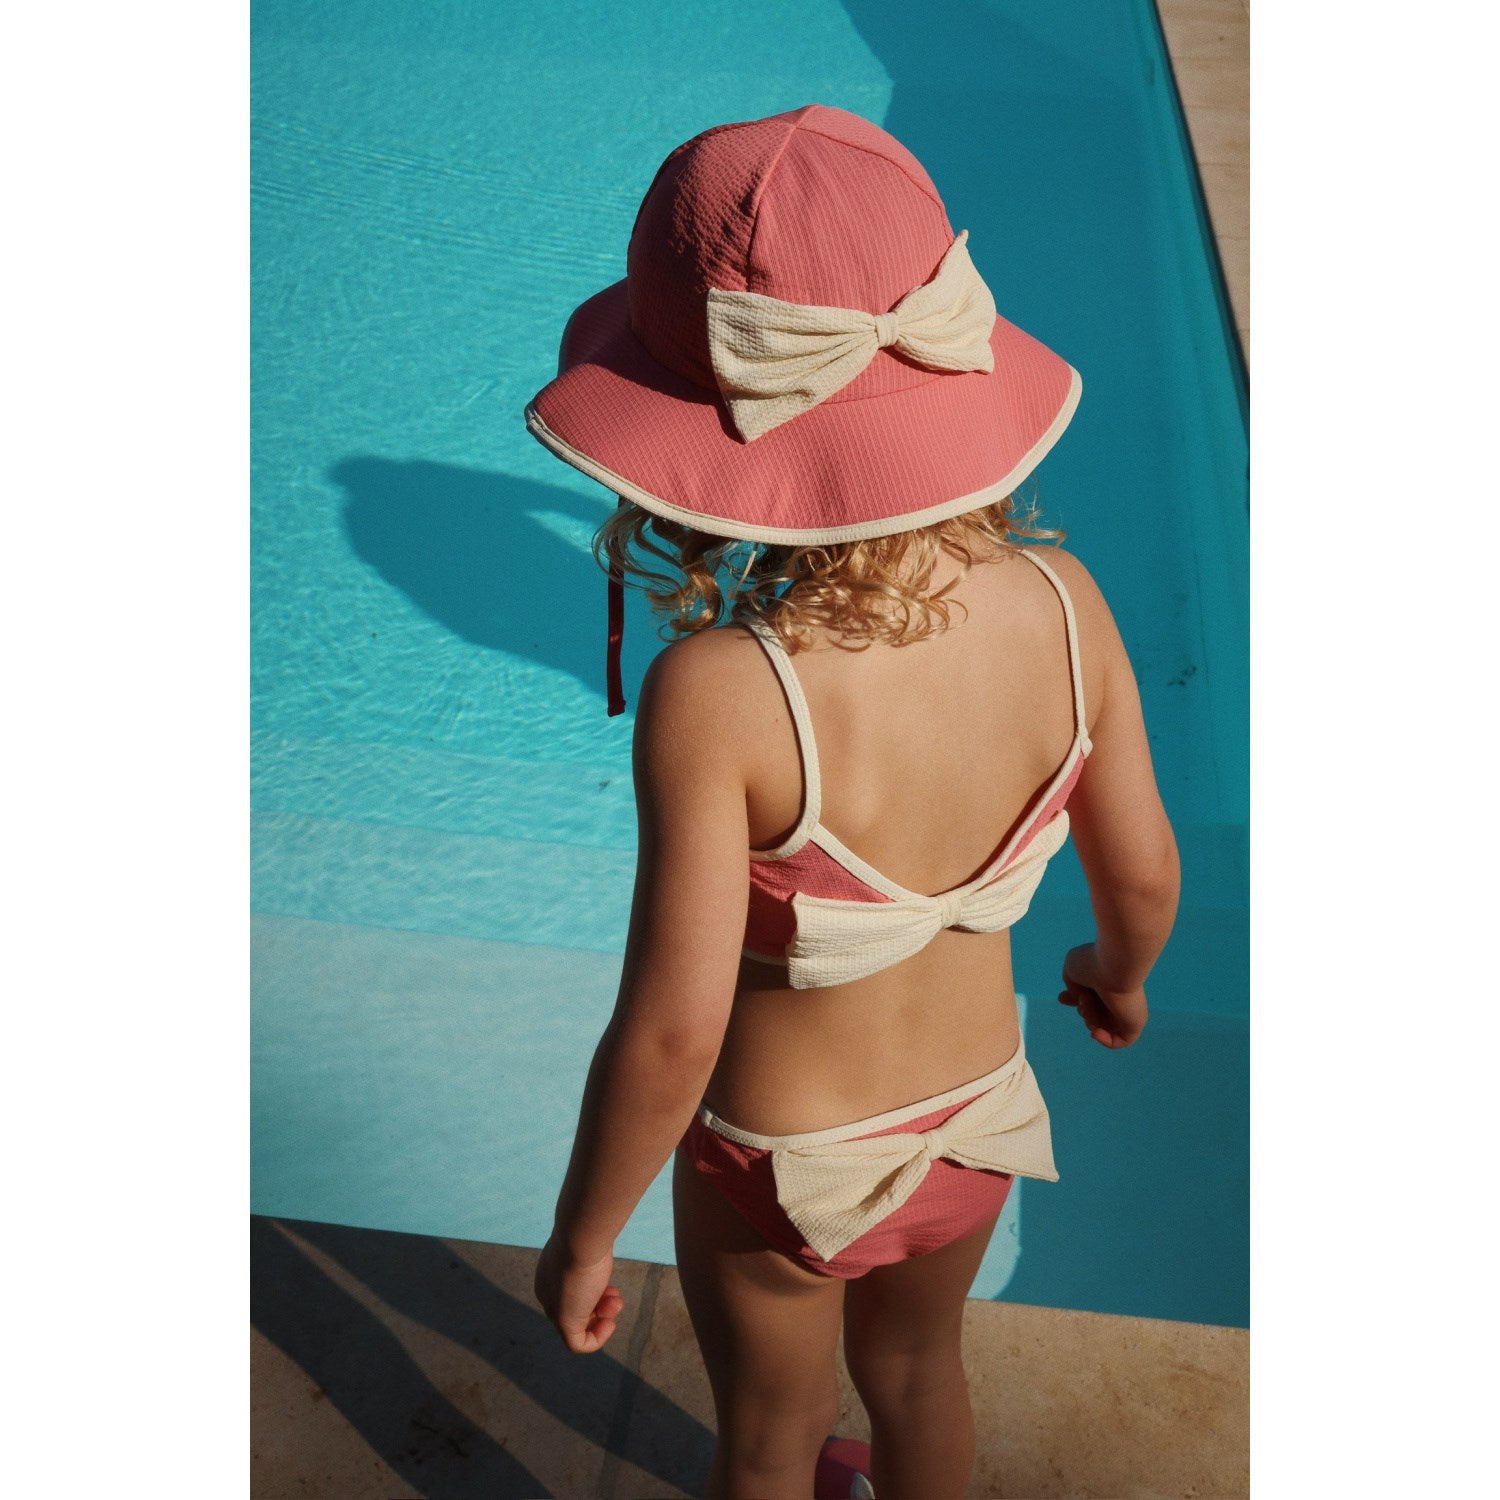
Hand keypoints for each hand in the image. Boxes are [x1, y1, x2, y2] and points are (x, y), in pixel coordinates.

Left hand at [534, 1235, 624, 1352]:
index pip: (571, 1294)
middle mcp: (549, 1291)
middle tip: (616, 1297)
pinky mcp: (564, 1322)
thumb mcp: (590, 1249)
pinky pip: (578, 1344)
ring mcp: (555, 1308)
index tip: (612, 1288)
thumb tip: (599, 1248)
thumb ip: (591, 1257)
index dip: (595, 1295)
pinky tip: (610, 1324)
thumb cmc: (588, 1239)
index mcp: (550, 1274)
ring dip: (603, 1319)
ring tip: (616, 1304)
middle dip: (600, 1305)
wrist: (580, 1237)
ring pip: (578, 1325)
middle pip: (576, 1308)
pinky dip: (597, 1339)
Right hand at [1057, 943, 1147, 1048]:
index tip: (1062, 998)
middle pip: (1096, 1013)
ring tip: (1089, 1004)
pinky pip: (1119, 1041)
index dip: (1075, 1000)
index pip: (1093, 997)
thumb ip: (1073, 983)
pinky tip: (1096, 1031)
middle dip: (1083, 1010)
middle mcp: (1119, 996)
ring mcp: (1127, 1010)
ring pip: (1103, 1026)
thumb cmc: (1092, 964)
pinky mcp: (1135, 1023)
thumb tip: (1079, 998)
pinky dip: (1105, 1040)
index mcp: (1108, 982)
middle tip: (1083, 998)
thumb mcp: (1073, 968)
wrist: (1113, 965)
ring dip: (1089, 1019)